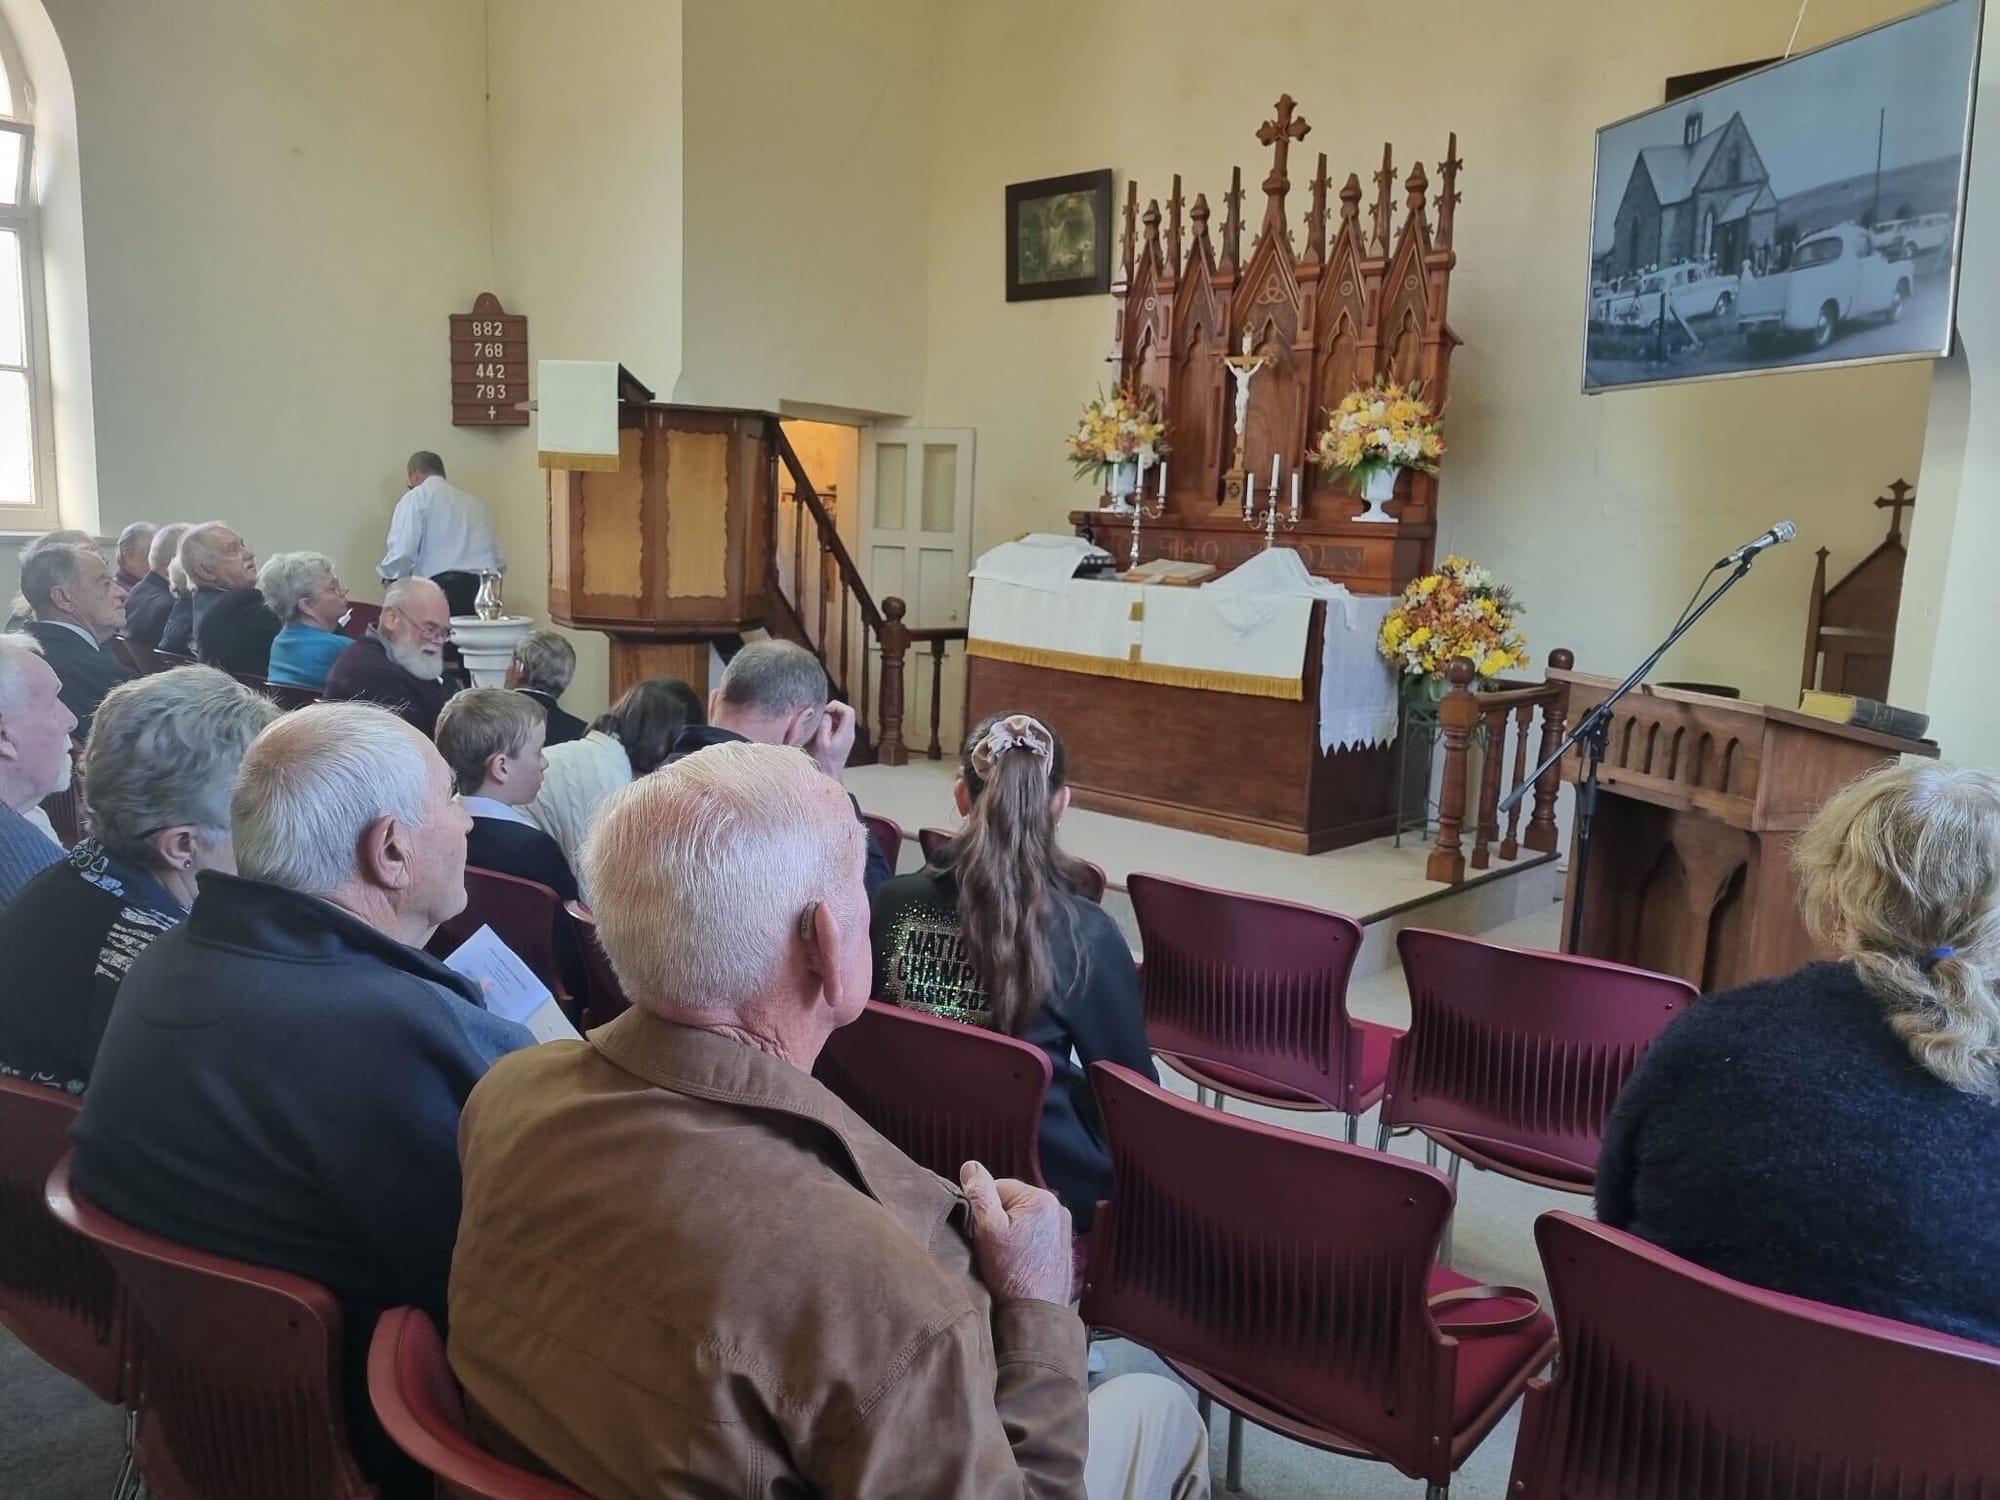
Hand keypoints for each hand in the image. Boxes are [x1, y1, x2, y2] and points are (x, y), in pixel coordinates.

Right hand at [810, 700, 858, 779]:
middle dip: (834, 709)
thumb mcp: (821, 742)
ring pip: (843, 718)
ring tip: (820, 721)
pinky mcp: (842, 740)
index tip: (824, 710)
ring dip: (832, 715)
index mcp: (846, 733)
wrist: (828, 777)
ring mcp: (847, 737)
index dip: (836, 706)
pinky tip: (822, 728)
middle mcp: (849, 734)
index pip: (848, 710)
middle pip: (847, 712)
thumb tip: (826, 714)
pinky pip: (839, 725)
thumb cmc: (823, 763)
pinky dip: (831, 722)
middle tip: (822, 714)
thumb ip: (824, 725)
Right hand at [960, 1161, 1073, 1304]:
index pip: (998, 1187)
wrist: (1036, 1315)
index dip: (983, 1209)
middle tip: (992, 1248)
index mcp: (1041, 1198)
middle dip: (998, 1220)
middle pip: (1012, 1203)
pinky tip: (1018, 1264)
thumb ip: (979, 1194)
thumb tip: (971, 1166)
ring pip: (1023, 1219)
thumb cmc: (1011, 1274)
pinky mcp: (1062, 1247)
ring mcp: (1063, 1228)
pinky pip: (1035, 1235)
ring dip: (1011, 1232)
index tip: (981, 1233)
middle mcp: (1058, 1208)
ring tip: (1005, 1258)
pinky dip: (1024, 1244)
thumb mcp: (988, 1230)